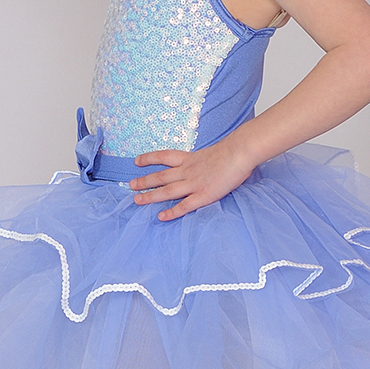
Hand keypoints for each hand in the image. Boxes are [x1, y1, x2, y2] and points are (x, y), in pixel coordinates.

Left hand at [130, 140, 256, 220]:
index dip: (149, 159)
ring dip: (151, 196)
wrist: (239, 153)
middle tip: (130, 185)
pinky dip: (172, 212)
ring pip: (167, 191)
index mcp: (190, 159)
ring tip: (137, 200)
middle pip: (160, 176)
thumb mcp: (212, 152)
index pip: (164, 157)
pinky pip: (184, 206)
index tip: (136, 161)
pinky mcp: (203, 196)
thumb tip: (204, 165)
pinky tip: (161, 217)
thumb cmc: (232, 151)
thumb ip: (204, 161)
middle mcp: (187, 171)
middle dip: (144, 181)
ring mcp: (193, 184)